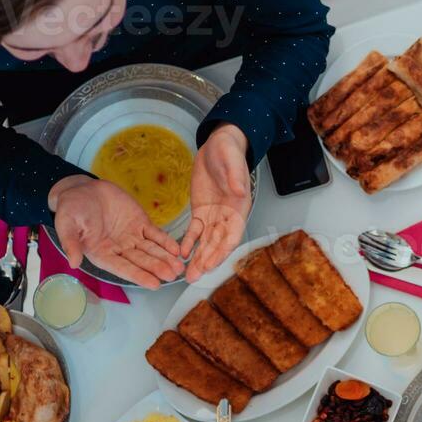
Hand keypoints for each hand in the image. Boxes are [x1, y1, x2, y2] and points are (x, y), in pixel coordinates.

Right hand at [51, 176, 183, 288]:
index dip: (139, 276)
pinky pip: (155, 234)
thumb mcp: (66, 224)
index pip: (123, 268)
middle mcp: (119, 249)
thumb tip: (73, 263)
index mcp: (102, 254)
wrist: (83, 189)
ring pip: (151, 250)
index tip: (154, 284)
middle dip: (157, 268)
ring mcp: (131, 237)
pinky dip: (166, 241)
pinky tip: (177, 249)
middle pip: (141, 261)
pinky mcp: (140, 224)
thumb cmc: (71, 208)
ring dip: (165, 258)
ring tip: (180, 266)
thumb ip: (71, 243)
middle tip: (172, 275)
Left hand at [181, 124, 251, 282]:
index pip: (232, 235)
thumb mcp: (231, 160)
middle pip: (218, 244)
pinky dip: (188, 243)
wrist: (218, 145)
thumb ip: (235, 177)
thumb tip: (240, 191)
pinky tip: (181, 254)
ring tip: (188, 274)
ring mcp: (214, 216)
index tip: (211, 263)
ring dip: (198, 258)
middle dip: (207, 261)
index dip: (222, 251)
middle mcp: (228, 216)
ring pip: (206, 242)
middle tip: (195, 276)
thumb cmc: (229, 151)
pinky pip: (194, 232)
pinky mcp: (201, 212)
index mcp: (239, 207)